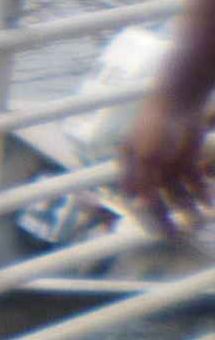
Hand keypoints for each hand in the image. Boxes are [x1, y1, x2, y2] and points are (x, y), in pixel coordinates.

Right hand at [121, 90, 212, 234]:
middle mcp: (149, 172)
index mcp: (132, 170)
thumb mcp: (147, 156)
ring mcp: (168, 168)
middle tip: (178, 235)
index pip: (136, 200)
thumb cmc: (154, 128)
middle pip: (157, 201)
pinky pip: (194, 183)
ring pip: (179, 194)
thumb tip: (140, 206)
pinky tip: (209, 202)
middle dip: (168, 218)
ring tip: (201, 219)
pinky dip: (201, 192)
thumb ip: (145, 182)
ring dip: (189, 207)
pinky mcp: (187, 163)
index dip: (146, 218)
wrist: (178, 104)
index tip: (158, 233)